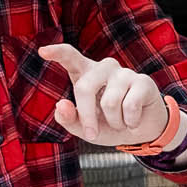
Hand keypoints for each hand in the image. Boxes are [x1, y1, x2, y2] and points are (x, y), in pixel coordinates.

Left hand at [39, 43, 176, 153]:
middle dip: (87, 117)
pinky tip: (133, 121)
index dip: (57, 52)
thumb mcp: (83, 127)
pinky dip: (130, 122)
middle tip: (92, 135)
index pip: (70, 57)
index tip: (42, 51)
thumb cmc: (108, 124)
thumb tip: (61, 105)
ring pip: (109, 102)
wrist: (140, 132)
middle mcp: (104, 68)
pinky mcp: (143, 81)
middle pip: (85, 88)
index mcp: (86, 74)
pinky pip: (130, 106)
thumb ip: (68, 118)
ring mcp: (124, 73)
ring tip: (120, 122)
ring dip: (114, 122)